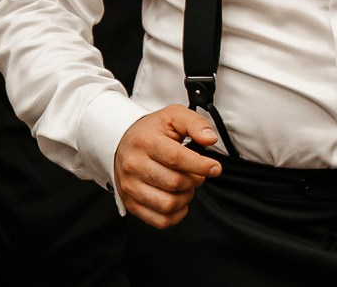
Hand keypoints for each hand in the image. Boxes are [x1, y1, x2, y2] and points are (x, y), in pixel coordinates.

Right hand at [113, 105, 221, 227]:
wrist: (121, 142)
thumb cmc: (151, 131)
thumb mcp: (174, 116)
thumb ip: (196, 123)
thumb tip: (210, 139)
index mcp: (145, 142)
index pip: (176, 158)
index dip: (200, 165)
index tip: (214, 168)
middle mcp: (134, 165)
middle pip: (174, 183)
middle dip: (195, 180)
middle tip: (197, 173)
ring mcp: (130, 186)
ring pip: (167, 204)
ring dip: (186, 197)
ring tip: (187, 185)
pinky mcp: (131, 203)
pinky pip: (159, 220)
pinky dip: (176, 215)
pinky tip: (180, 200)